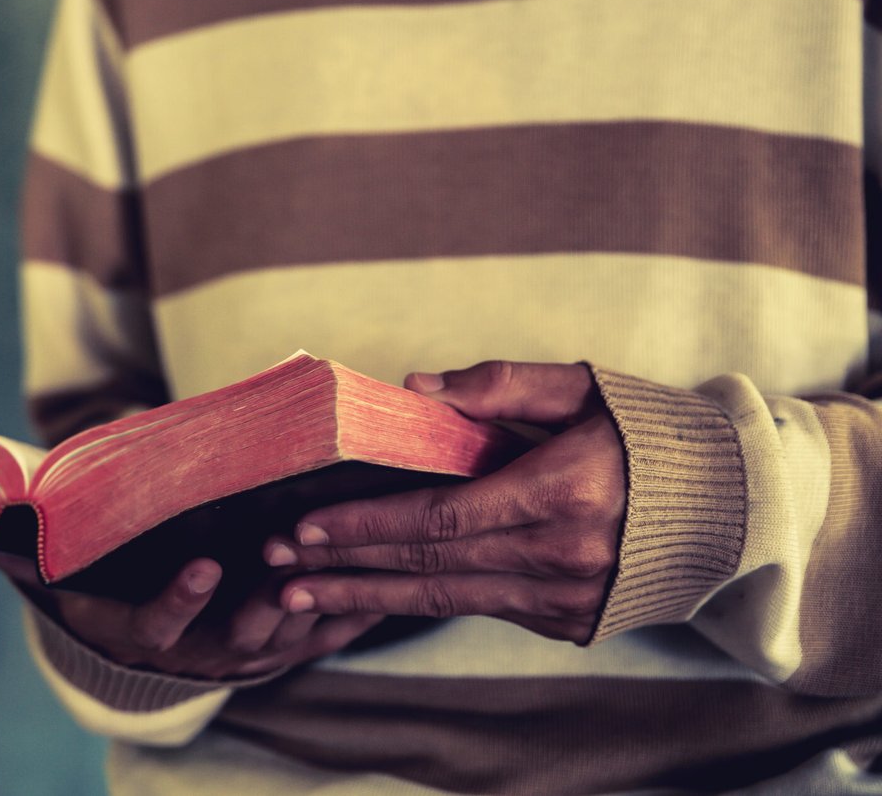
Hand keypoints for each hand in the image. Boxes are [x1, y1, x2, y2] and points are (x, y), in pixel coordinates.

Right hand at [0, 511, 380, 679]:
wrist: (136, 630)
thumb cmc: (95, 586)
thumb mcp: (47, 572)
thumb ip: (3, 544)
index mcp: (143, 630)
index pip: (160, 623)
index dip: (181, 598)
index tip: (202, 564)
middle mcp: (198, 650)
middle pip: (239, 637)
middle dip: (269, 605)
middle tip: (293, 563)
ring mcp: (245, 652)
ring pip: (292, 637)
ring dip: (321, 605)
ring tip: (347, 565)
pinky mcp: (283, 644)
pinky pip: (326, 634)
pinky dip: (354, 611)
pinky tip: (384, 582)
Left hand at [265, 361, 624, 642]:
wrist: (728, 504)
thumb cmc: (642, 430)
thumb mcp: (579, 388)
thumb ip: (498, 385)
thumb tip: (412, 389)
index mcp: (559, 493)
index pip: (438, 518)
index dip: (366, 526)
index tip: (305, 525)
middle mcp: (560, 556)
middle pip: (428, 566)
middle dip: (344, 565)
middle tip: (275, 564)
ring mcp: (565, 598)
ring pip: (444, 599)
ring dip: (365, 598)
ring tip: (298, 598)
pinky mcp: (567, 621)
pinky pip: (476, 607)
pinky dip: (417, 600)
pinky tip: (366, 594)